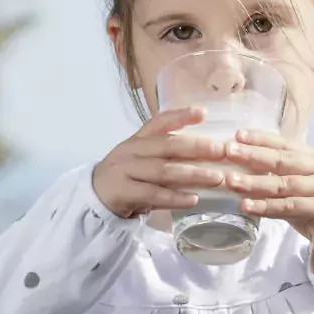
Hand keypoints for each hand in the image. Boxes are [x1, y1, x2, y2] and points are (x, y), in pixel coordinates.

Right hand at [92, 108, 227, 218]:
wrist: (94, 196)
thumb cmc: (127, 176)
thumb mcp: (141, 157)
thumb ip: (165, 153)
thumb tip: (206, 151)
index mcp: (138, 139)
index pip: (160, 122)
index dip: (181, 116)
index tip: (203, 113)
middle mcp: (131, 151)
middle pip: (166, 145)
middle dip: (196, 147)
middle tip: (220, 150)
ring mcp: (126, 171)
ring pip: (163, 171)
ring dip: (193, 174)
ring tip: (216, 178)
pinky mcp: (123, 192)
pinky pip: (154, 194)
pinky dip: (176, 197)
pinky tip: (194, 199)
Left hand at [222, 130, 313, 268]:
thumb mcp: (301, 186)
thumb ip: (280, 176)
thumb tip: (242, 166)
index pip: (285, 143)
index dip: (261, 138)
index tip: (237, 134)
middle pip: (283, 160)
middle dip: (253, 155)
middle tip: (228, 151)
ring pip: (283, 184)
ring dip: (254, 182)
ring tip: (230, 181)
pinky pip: (289, 207)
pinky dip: (266, 207)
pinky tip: (247, 206)